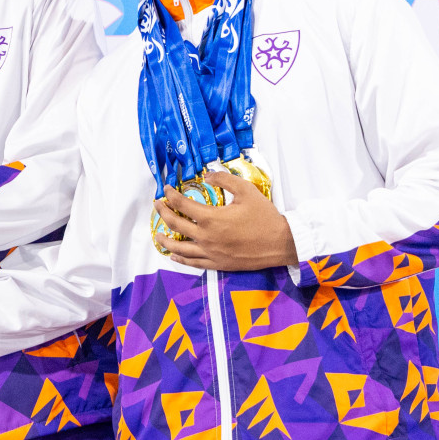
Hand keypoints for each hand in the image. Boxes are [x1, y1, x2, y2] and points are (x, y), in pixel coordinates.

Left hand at [153, 171, 298, 271]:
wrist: (282, 243)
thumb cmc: (265, 217)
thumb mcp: (246, 191)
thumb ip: (225, 180)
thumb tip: (207, 175)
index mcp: (211, 218)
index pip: (182, 205)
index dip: (171, 196)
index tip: (166, 190)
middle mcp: (206, 237)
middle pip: (175, 225)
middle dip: (162, 213)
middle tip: (157, 206)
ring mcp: (210, 253)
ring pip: (179, 248)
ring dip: (165, 240)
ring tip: (157, 234)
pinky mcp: (218, 264)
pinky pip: (193, 262)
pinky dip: (180, 259)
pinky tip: (174, 255)